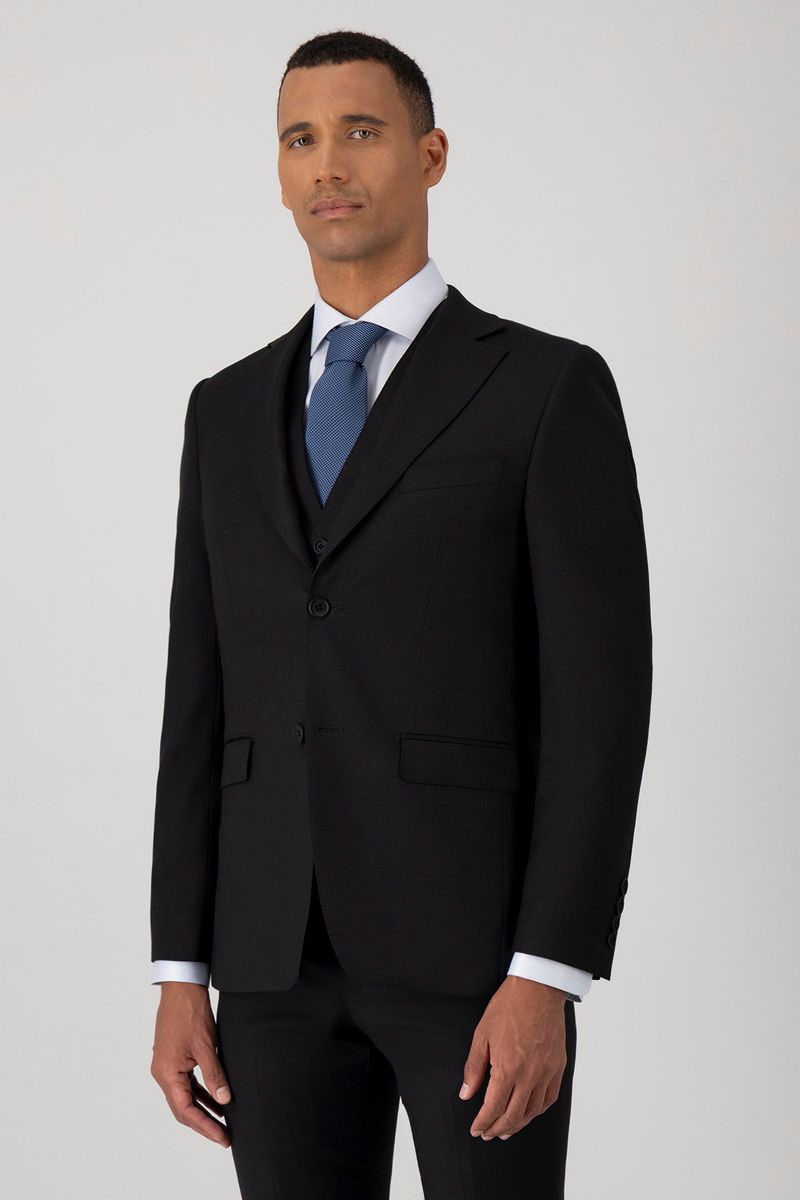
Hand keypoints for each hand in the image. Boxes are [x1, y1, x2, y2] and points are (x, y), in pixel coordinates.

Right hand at [150, 982, 231, 1147]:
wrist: (181, 989)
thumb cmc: (190, 1014)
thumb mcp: (206, 1047)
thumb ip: (214, 1075)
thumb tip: (224, 1100)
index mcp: (167, 1074)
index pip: (186, 1111)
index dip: (205, 1126)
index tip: (222, 1137)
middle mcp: (163, 1074)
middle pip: (182, 1109)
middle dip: (204, 1124)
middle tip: (224, 1136)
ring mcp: (167, 1067)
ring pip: (184, 1098)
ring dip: (202, 1110)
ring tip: (223, 1123)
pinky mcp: (173, 1059)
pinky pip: (186, 1084)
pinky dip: (200, 1094)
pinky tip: (215, 1100)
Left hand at [459, 976, 567, 1140]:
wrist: (538, 989)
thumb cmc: (508, 1007)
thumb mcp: (482, 1034)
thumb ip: (474, 1068)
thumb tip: (466, 1093)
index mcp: (508, 1068)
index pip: (493, 1108)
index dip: (483, 1123)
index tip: (475, 1130)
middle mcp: (530, 1075)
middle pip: (513, 1116)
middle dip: (498, 1129)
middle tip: (487, 1134)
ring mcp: (547, 1072)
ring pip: (533, 1111)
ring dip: (518, 1124)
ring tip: (506, 1129)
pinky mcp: (558, 1066)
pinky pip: (550, 1098)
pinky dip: (538, 1111)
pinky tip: (529, 1113)